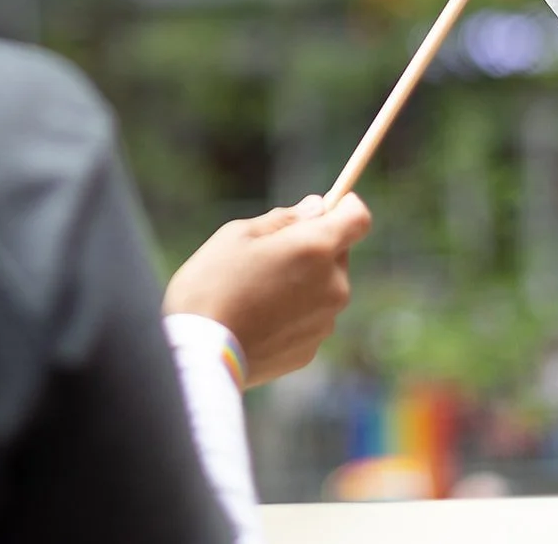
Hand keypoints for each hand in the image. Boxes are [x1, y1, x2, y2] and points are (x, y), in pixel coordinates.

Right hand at [163, 193, 371, 386]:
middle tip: (269, 255)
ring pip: (323, 289)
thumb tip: (317, 207)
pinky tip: (257, 320)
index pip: (358, 217)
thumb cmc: (212, 284)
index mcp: (316, 248)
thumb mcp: (239, 234)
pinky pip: (309, 320)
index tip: (328, 205)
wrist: (199, 353)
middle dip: (313, 248)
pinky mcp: (311, 350)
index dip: (345, 206)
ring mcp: (325, 322)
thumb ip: (284, 218)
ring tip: (256, 292)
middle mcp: (333, 286)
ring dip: (303, 283)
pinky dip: (292, 314)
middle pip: (337, 255)